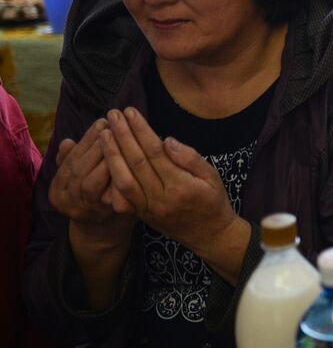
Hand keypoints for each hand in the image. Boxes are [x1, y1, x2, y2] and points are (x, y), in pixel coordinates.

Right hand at [49, 117, 137, 243]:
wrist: (105, 232)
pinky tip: (128, 166)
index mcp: (57, 185)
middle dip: (96, 145)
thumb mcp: (86, 176)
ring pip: (90, 182)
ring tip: (120, 140)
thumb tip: (67, 141)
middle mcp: (63, 198)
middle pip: (78, 167)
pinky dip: (115, 181)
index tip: (103, 121)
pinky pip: (106, 197)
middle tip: (114, 125)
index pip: (71, 157)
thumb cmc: (99, 195)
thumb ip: (77, 159)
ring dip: (105, 160)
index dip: (87, 139)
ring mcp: (79, 209)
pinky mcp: (98, 217)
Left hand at [99, 107, 241, 256]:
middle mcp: (160, 198)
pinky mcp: (140, 214)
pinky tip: (104, 159)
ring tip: (103, 133)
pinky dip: (110, 176)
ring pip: (123, 179)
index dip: (141, 130)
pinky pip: (120, 195)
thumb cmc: (213, 201)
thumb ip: (190, 158)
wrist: (209, 235)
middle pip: (135, 162)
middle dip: (122, 136)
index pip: (155, 152)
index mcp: (180, 186)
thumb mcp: (212, 176)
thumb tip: (167, 140)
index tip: (131, 112)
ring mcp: (148, 208)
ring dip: (111, 155)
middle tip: (112, 115)